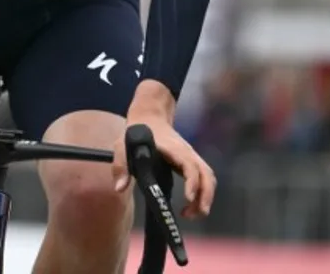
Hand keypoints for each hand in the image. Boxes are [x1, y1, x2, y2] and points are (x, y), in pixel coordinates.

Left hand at [112, 82, 215, 218]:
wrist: (149, 116)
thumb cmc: (136, 131)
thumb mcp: (122, 145)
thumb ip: (121, 166)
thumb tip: (120, 188)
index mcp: (173, 149)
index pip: (190, 165)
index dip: (192, 182)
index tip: (188, 198)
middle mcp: (187, 153)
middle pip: (207, 174)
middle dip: (206, 196)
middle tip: (195, 214)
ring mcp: (191, 157)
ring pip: (209, 177)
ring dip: (206, 197)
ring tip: (192, 214)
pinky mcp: (191, 162)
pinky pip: (205, 178)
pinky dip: (203, 193)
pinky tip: (191, 204)